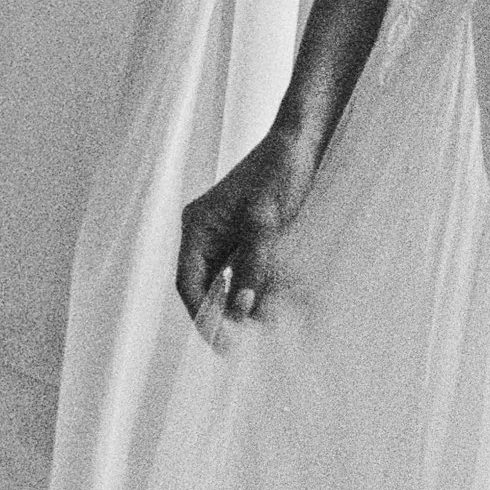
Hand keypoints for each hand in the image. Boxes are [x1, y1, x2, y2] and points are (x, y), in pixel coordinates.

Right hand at [175, 126, 314, 337]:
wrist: (301, 141)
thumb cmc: (281, 172)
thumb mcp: (267, 221)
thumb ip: (254, 265)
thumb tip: (242, 310)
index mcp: (197, 225)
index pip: (188, 281)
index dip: (201, 314)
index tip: (220, 343)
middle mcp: (204, 231)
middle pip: (203, 284)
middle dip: (219, 315)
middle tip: (239, 348)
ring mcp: (224, 232)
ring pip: (223, 281)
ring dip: (237, 305)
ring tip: (255, 334)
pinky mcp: (246, 234)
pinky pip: (241, 270)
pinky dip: (252, 290)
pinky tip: (269, 307)